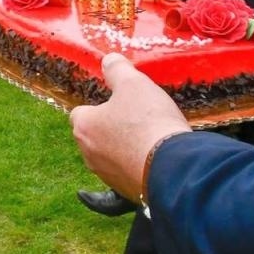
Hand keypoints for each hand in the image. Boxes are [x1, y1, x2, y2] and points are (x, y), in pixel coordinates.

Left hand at [69, 54, 191, 198]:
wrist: (173, 168)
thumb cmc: (148, 122)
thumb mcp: (133, 84)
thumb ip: (118, 70)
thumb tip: (108, 60)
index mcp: (84, 127)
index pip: (80, 113)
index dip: (97, 106)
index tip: (117, 102)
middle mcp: (89, 154)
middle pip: (94, 136)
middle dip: (110, 128)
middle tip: (136, 118)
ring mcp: (107, 176)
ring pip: (109, 157)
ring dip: (123, 149)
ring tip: (149, 138)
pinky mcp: (126, 192)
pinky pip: (125, 178)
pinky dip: (134, 170)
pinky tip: (149, 163)